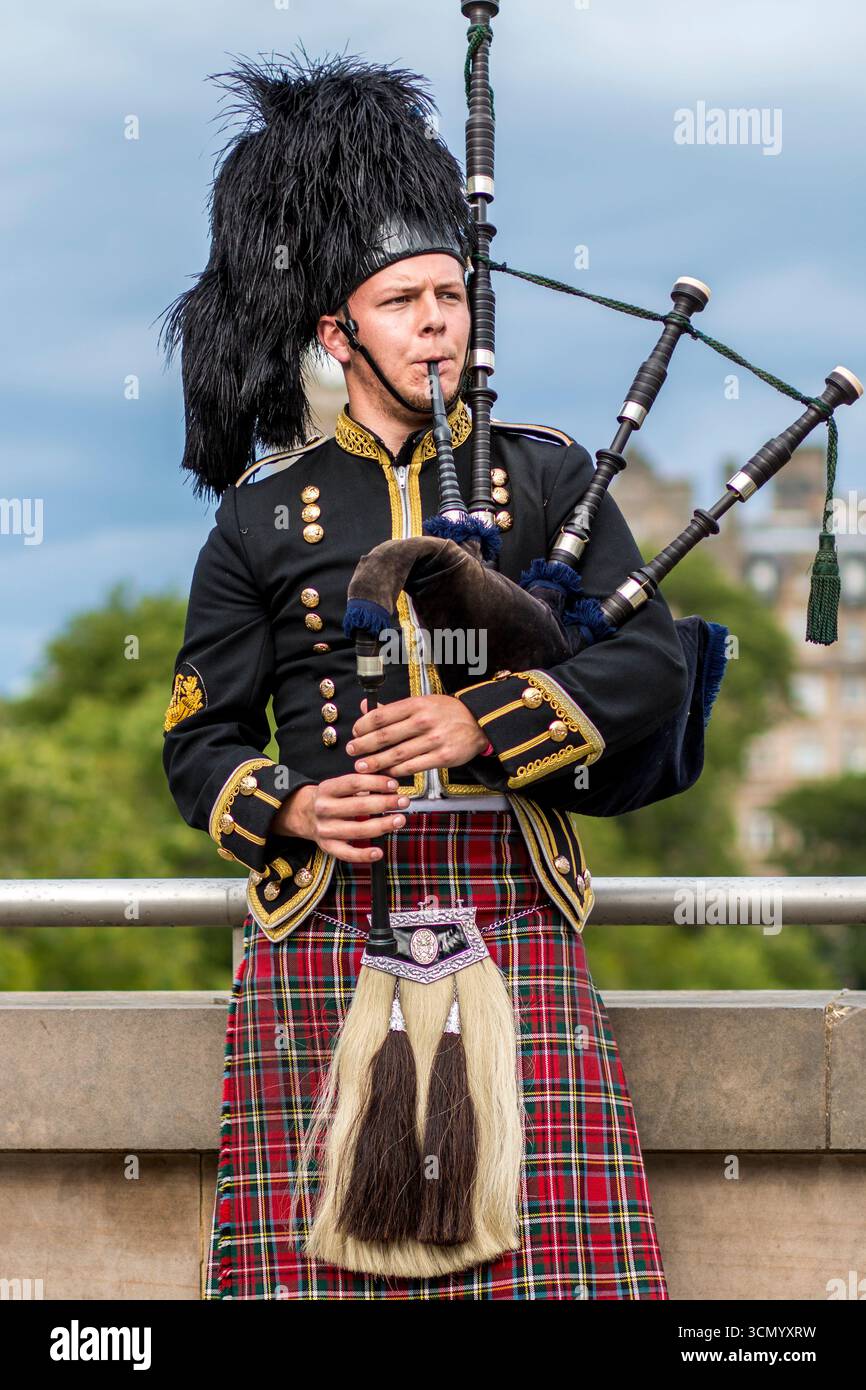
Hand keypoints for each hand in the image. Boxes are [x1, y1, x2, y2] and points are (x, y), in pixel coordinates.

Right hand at [270, 774, 411, 863]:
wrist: (304, 815)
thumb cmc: (331, 798)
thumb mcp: (339, 786)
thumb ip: (362, 783)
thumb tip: (391, 784)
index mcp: (327, 789)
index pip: (354, 783)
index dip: (376, 783)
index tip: (394, 785)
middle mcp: (324, 809)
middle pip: (358, 807)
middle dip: (385, 804)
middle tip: (403, 801)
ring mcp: (325, 830)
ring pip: (357, 830)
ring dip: (382, 825)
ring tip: (399, 820)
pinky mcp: (328, 847)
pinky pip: (347, 853)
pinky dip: (363, 855)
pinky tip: (379, 852)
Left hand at [346, 694, 488, 775]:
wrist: (480, 722)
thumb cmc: (448, 712)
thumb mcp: (422, 703)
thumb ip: (394, 708)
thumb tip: (366, 707)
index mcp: (416, 704)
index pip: (382, 715)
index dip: (363, 726)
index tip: (355, 733)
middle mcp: (423, 721)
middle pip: (385, 736)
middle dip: (364, 746)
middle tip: (352, 751)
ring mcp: (434, 739)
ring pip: (397, 754)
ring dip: (376, 762)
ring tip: (362, 766)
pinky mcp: (443, 757)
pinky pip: (413, 767)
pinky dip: (397, 771)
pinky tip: (386, 773)